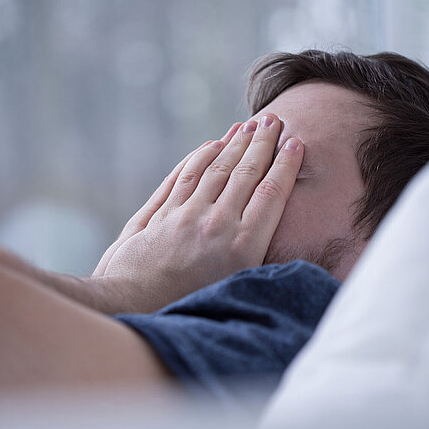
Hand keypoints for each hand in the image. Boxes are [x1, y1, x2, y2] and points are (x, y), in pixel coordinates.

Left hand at [92, 115, 303, 312]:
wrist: (133, 307)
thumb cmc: (187, 308)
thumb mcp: (233, 290)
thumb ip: (252, 256)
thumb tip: (270, 232)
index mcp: (242, 247)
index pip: (270, 194)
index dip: (284, 166)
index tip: (295, 144)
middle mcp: (217, 224)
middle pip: (244, 173)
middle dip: (261, 143)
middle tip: (273, 121)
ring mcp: (187, 215)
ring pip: (215, 169)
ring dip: (233, 144)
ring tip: (246, 125)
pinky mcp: (163, 214)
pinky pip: (184, 176)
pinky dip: (199, 156)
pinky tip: (210, 144)